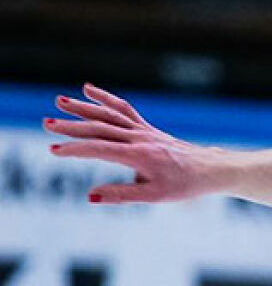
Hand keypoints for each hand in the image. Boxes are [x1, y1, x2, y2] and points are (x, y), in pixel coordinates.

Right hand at [44, 83, 227, 203]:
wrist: (210, 169)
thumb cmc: (183, 185)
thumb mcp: (154, 196)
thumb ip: (121, 195)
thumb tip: (90, 197)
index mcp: (139, 156)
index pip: (101, 149)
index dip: (76, 149)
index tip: (54, 150)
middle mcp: (140, 138)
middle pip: (101, 128)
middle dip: (72, 126)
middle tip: (47, 123)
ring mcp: (144, 131)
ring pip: (110, 115)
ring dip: (84, 107)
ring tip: (60, 101)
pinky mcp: (147, 128)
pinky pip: (124, 110)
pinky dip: (106, 99)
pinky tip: (88, 89)